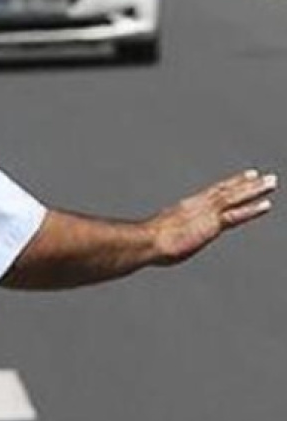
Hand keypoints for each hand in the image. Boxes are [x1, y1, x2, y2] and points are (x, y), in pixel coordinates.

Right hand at [148, 169, 276, 265]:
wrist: (146, 242)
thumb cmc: (147, 242)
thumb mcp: (160, 236)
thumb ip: (170, 236)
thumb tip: (160, 243)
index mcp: (187, 207)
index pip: (213, 192)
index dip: (231, 183)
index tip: (245, 176)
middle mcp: (198, 206)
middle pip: (227, 190)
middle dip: (247, 183)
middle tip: (265, 176)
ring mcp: (206, 213)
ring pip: (234, 197)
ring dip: (255, 189)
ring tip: (272, 182)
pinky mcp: (211, 224)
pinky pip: (236, 215)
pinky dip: (252, 209)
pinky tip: (267, 204)